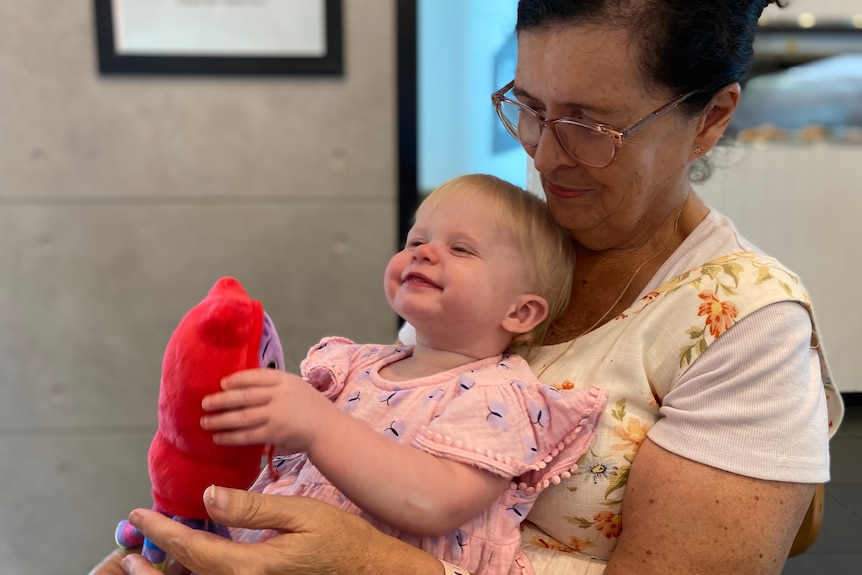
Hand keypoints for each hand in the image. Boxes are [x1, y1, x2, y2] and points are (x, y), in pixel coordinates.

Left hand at [112, 486, 442, 574]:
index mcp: (250, 565)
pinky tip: (193, 559)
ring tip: (147, 559)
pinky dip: (197, 572)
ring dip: (171, 572)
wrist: (368, 570)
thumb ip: (252, 508)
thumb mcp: (300, 513)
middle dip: (154, 563)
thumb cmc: (341, 539)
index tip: (139, 514)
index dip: (162, 531)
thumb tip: (209, 497)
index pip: (193, 548)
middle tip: (129, 550)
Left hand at [201, 369, 330, 450]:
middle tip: (204, 403)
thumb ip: (274, 385)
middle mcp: (279, 395)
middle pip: (244, 396)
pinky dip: (231, 436)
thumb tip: (242, 387)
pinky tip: (218, 437)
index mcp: (285, 380)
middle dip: (221, 400)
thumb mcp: (295, 386)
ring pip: (242, 417)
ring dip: (220, 420)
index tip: (221, 383)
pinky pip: (247, 435)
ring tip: (205, 422)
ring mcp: (276, 415)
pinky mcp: (274, 434)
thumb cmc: (310, 407)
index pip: (256, 376)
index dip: (236, 379)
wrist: (328, 429)